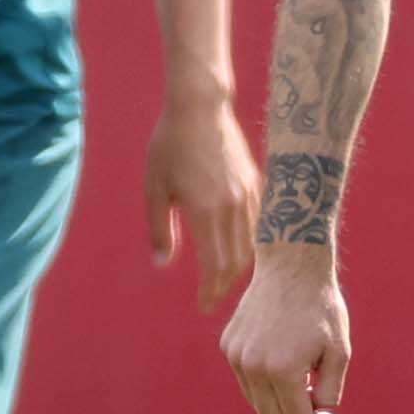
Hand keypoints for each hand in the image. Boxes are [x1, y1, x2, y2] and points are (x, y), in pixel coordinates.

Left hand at [144, 79, 259, 314]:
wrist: (200, 107)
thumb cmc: (170, 145)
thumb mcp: (155, 188)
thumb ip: (160, 228)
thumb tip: (162, 264)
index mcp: (206, 211)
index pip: (214, 266)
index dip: (210, 291)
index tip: (203, 306)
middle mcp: (233, 208)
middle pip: (235, 262)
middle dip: (223, 285)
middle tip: (210, 299)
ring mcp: (249, 195)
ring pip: (251, 246)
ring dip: (237, 267)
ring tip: (222, 279)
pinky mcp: (256, 184)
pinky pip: (259, 225)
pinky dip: (249, 244)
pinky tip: (236, 249)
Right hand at [222, 244, 351, 413]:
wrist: (292, 267)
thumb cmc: (321, 309)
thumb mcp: (340, 351)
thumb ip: (330, 391)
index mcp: (283, 371)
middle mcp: (253, 367)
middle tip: (313, 394)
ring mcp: (236, 356)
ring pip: (256, 401)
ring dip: (278, 396)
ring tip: (299, 369)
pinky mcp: (228, 345)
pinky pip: (246, 378)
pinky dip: (263, 377)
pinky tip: (280, 351)